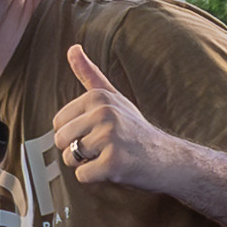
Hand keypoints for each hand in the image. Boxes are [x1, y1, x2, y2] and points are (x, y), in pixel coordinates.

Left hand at [49, 44, 179, 195]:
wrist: (168, 159)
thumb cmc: (136, 130)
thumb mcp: (114, 97)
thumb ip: (89, 74)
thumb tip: (72, 47)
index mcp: (98, 97)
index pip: (58, 122)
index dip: (74, 133)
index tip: (98, 132)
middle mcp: (103, 113)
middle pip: (60, 140)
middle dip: (77, 150)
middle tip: (104, 147)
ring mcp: (109, 138)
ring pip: (70, 158)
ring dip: (87, 164)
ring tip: (110, 156)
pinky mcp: (113, 163)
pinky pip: (82, 176)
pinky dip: (96, 178)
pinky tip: (115, 169)